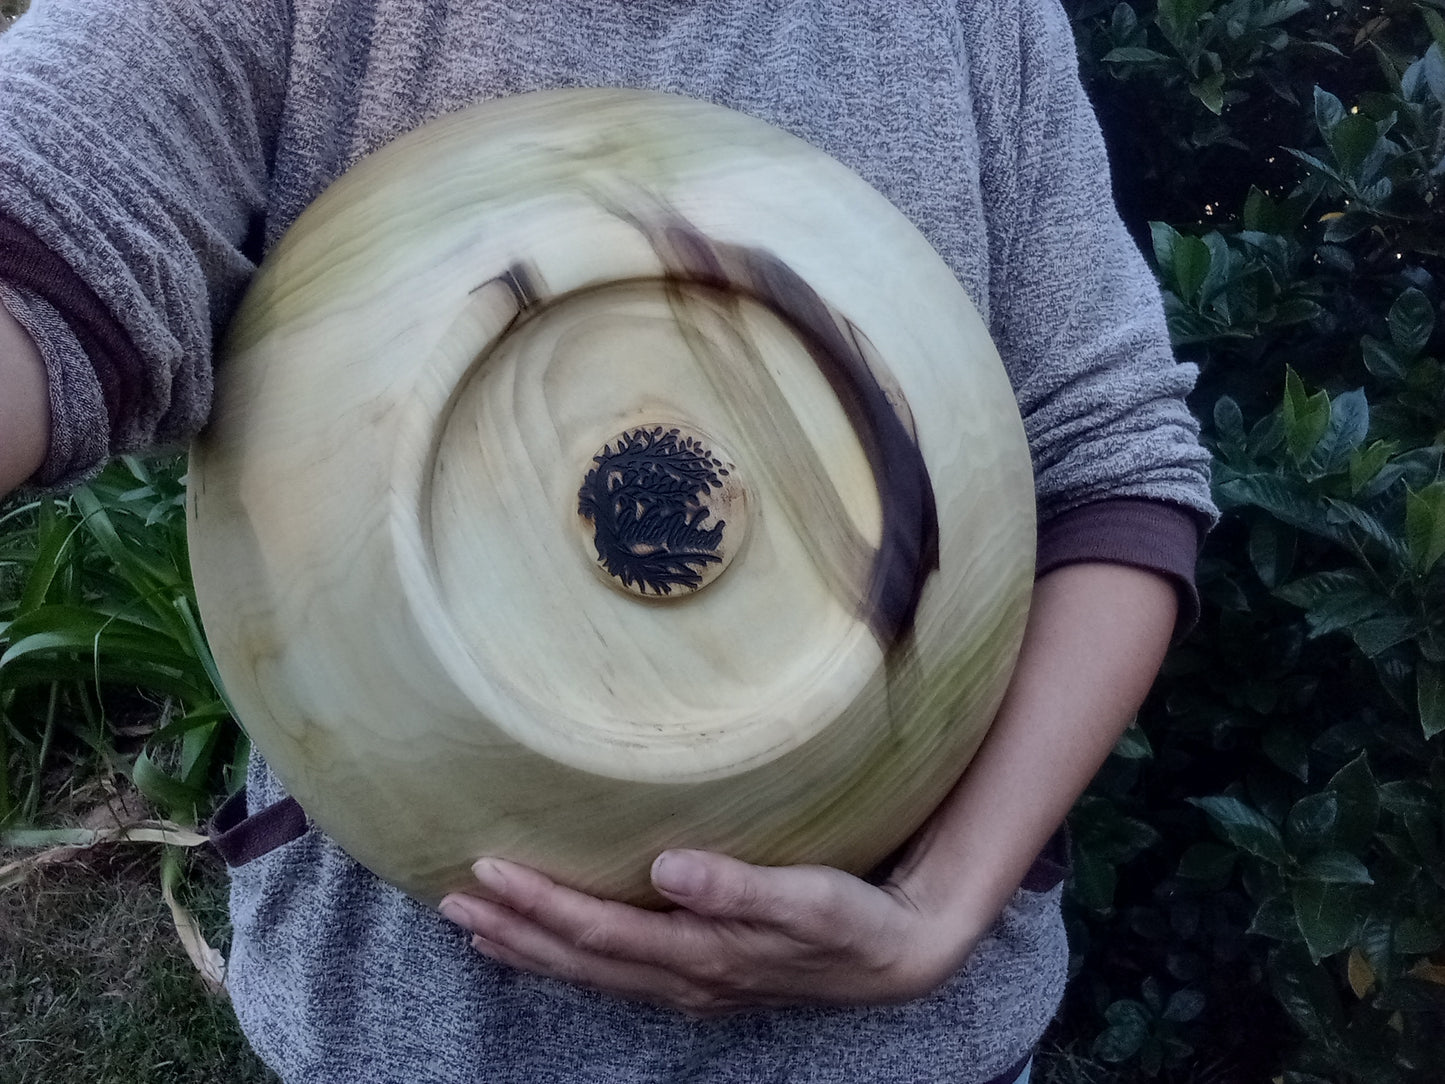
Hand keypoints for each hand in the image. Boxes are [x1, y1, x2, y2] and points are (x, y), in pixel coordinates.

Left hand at [437, 850, 979, 1017]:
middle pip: (580, 961)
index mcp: (702, 956)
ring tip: (476, 924)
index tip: (489, 873)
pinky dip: (569, 958)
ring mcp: (691, 984)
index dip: (542, 905)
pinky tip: (550, 945)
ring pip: (590, 972)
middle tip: (451, 899)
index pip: (601, 933)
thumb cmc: (853, 922)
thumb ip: (739, 887)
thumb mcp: (809, 898)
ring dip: (530, 948)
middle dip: (514, 931)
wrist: (898, 958)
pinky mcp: (701, 976)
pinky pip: (615, 973)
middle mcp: (685, 979)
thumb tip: (668, 868)